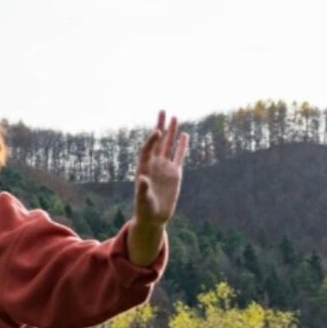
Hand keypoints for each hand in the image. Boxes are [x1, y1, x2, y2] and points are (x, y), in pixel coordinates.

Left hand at [134, 110, 188, 229]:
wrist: (154, 217)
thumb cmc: (145, 209)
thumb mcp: (142, 200)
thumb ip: (142, 189)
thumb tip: (142, 179)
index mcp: (143, 167)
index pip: (147, 149)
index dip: (152, 140)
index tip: (157, 131)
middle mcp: (154, 164)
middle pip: (158, 141)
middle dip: (160, 126)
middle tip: (163, 110)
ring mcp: (165, 167)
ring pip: (169, 146)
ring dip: (171, 132)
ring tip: (175, 117)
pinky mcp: (175, 173)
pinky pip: (179, 156)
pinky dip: (181, 146)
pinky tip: (184, 135)